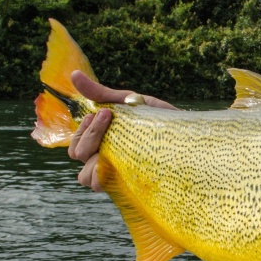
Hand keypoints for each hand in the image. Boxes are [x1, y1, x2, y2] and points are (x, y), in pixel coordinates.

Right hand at [67, 70, 174, 190]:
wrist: (186, 133)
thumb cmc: (158, 119)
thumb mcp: (129, 102)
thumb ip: (101, 93)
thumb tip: (73, 74)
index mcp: (101, 145)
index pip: (74, 147)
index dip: (81, 131)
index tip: (101, 112)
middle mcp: (105, 162)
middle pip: (78, 158)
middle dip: (90, 135)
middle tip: (108, 116)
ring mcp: (117, 175)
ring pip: (87, 178)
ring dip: (96, 157)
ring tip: (116, 141)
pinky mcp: (130, 185)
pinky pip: (109, 186)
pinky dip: (109, 174)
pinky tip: (123, 159)